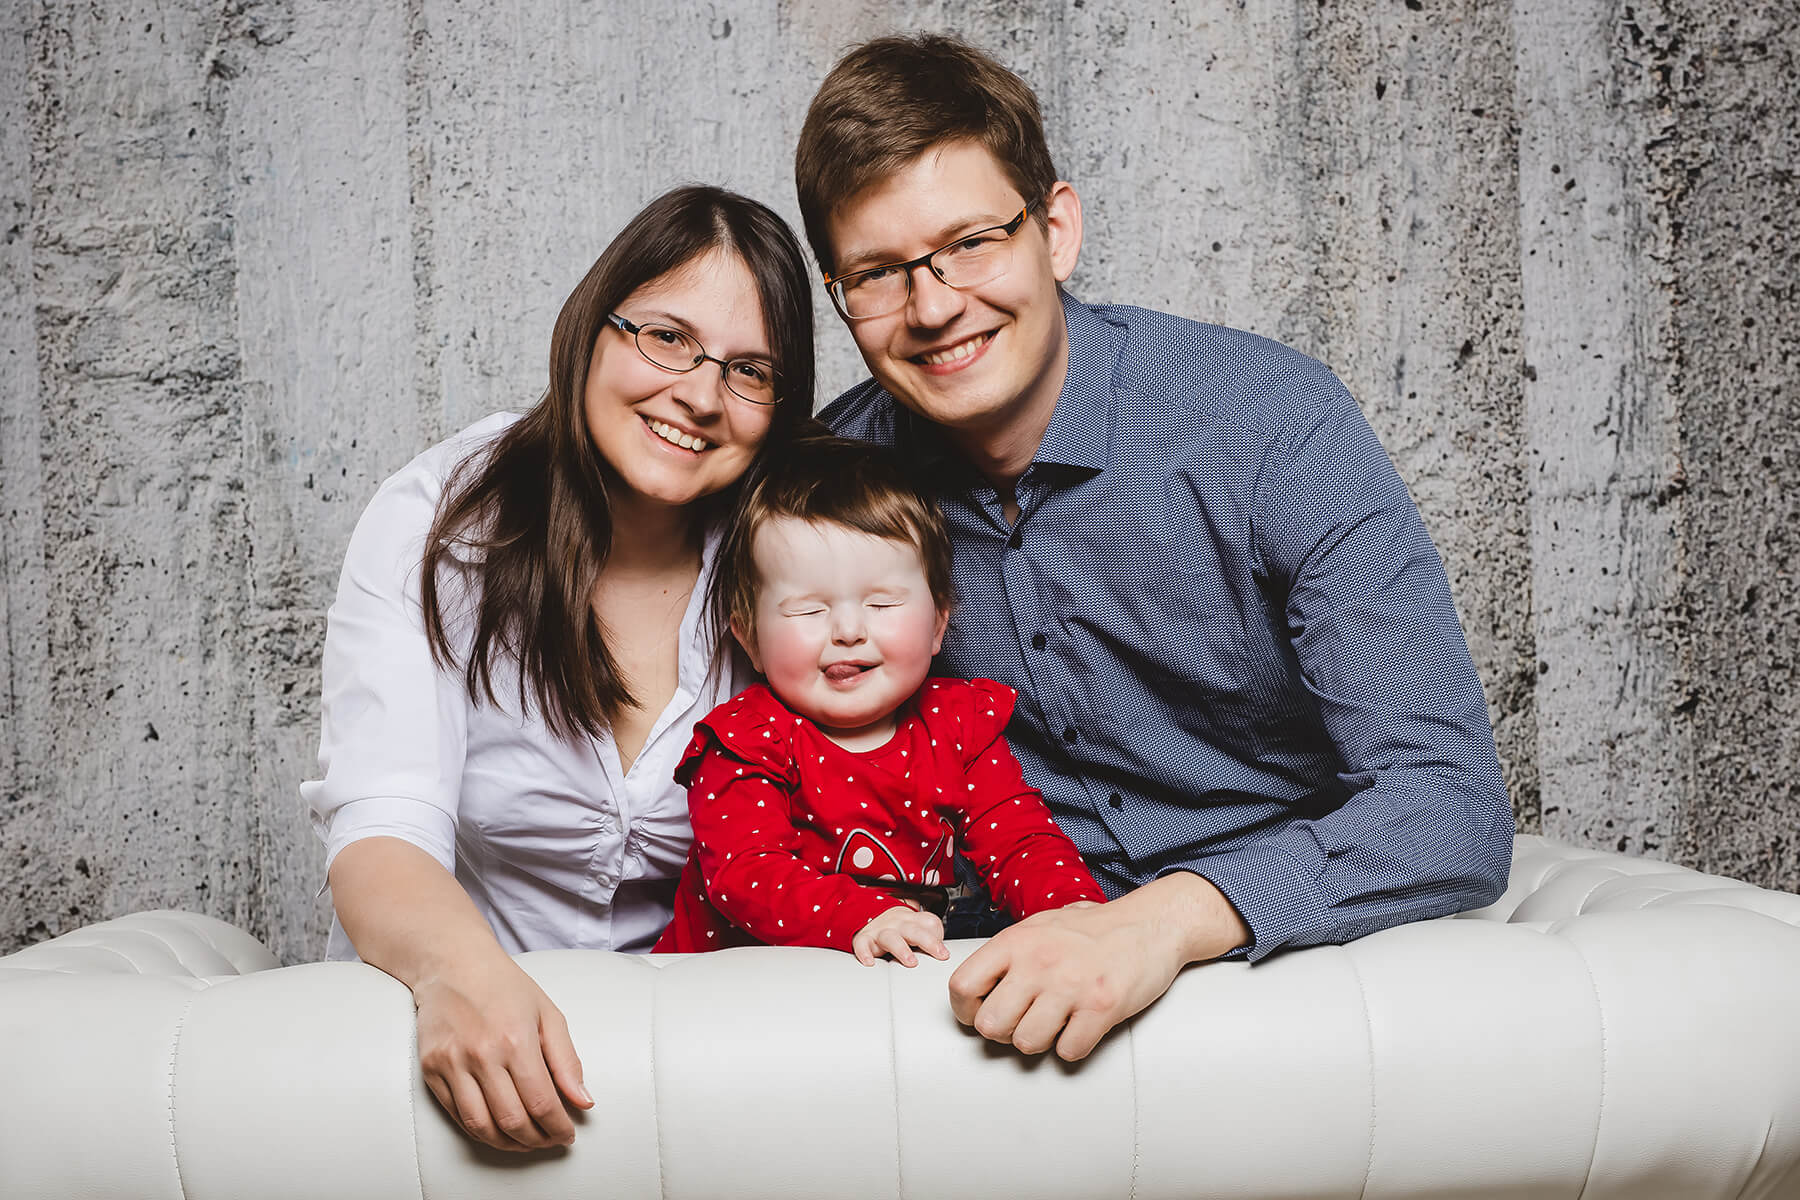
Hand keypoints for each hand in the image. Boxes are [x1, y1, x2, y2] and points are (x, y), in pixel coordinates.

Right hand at [413, 955, 594, 1151]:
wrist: (453, 965)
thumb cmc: (506, 987)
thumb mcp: (548, 1014)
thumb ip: (567, 1061)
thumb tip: (583, 1103)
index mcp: (517, 1039)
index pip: (541, 1102)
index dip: (557, 1128)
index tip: (567, 1135)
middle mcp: (482, 1054)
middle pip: (512, 1120)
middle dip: (536, 1140)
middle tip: (549, 1140)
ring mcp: (452, 1063)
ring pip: (481, 1126)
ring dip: (508, 1143)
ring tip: (525, 1141)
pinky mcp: (431, 1070)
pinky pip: (457, 1115)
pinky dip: (480, 1130)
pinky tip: (498, 1129)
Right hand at [852, 905, 950, 966]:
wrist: (871, 916)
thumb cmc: (900, 929)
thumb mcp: (917, 931)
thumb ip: (932, 941)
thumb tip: (946, 960)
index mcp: (913, 921)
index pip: (929, 923)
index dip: (937, 937)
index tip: (944, 954)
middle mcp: (898, 924)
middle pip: (914, 930)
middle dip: (928, 941)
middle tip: (939, 954)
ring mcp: (881, 931)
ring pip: (890, 936)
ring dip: (901, 949)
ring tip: (911, 962)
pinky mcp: (864, 939)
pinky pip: (862, 944)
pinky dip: (865, 953)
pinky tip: (870, 962)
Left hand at [947, 873, 1248, 1060]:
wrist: (1150, 923)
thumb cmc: (1093, 930)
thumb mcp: (1039, 927)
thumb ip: (1007, 955)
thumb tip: (976, 989)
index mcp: (1016, 941)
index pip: (962, 986)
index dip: (967, 1011)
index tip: (983, 1013)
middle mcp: (1038, 962)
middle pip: (990, 1025)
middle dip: (1004, 1033)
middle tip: (1024, 1022)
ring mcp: (1070, 985)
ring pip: (1026, 1044)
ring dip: (1040, 1042)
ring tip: (1057, 1023)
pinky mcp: (1102, 1007)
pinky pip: (1068, 1052)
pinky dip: (1074, 1047)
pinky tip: (1082, 1027)